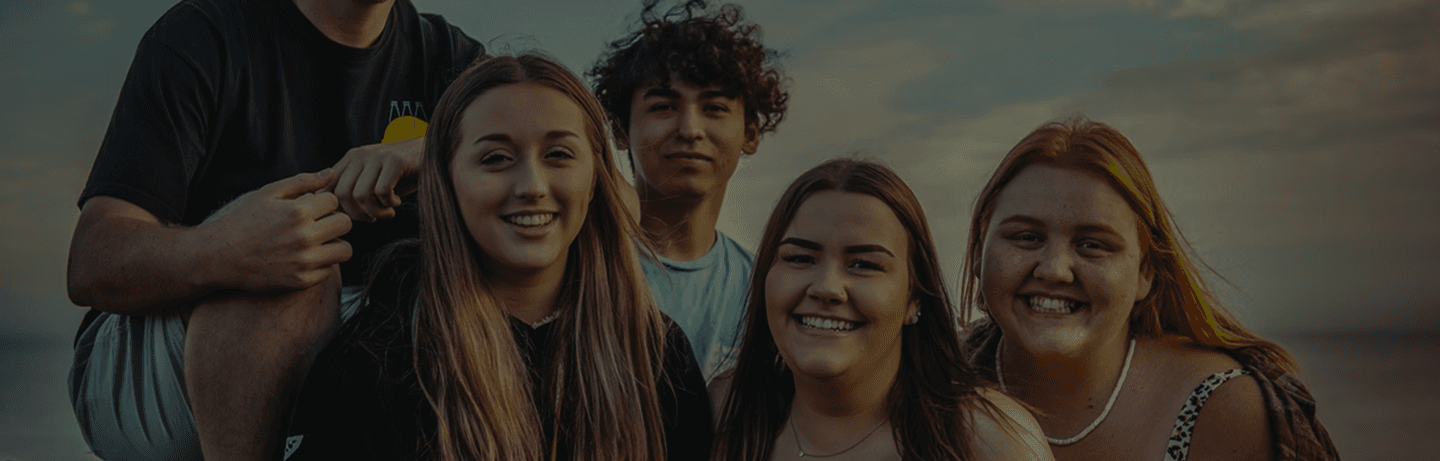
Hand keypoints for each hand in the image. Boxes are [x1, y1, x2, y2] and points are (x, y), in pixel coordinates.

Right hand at [195, 169, 352, 290]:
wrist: (216, 256)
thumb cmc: (239, 221)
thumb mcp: (266, 194)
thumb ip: (302, 182)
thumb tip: (331, 173)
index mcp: (297, 212)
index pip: (334, 200)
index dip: (322, 202)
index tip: (310, 207)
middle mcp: (304, 237)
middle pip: (345, 224)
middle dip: (334, 220)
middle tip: (318, 223)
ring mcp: (304, 262)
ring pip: (345, 250)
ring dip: (334, 244)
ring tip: (317, 241)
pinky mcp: (300, 281)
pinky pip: (329, 270)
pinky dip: (322, 263)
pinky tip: (305, 257)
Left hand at [329, 137, 423, 221]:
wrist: (434, 155)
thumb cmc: (403, 174)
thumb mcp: (373, 181)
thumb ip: (354, 191)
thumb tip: (335, 215)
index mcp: (350, 159)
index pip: (327, 187)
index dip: (337, 209)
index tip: (355, 217)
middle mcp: (360, 155)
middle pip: (341, 194)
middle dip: (357, 214)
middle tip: (373, 218)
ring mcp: (377, 156)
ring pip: (360, 195)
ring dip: (375, 211)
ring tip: (387, 212)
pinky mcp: (395, 160)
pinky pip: (382, 191)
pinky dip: (389, 203)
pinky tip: (397, 201)